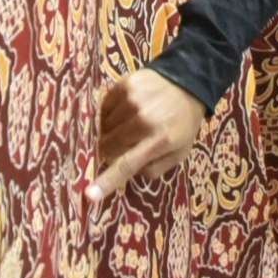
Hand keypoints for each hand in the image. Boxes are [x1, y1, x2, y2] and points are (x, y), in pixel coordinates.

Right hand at [90, 69, 205, 201]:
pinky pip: (104, 107)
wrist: (188, 82)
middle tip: (122, 146)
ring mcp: (133, 100)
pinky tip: (124, 113)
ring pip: (104, 127)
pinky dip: (109, 114)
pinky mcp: (125, 85)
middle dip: (109, 151)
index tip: (89, 195)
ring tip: (128, 126)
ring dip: (110, 132)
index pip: (127, 165)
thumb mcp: (178, 152)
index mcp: (159, 141)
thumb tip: (128, 174)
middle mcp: (144, 120)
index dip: (106, 182)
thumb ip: (153, 168)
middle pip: (109, 145)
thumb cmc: (182, 124)